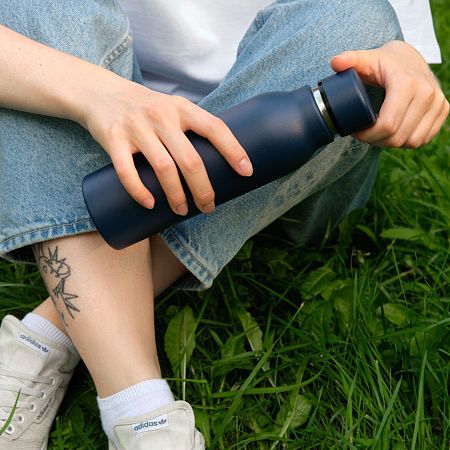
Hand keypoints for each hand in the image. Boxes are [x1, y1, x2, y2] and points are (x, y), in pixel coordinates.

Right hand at [81, 78, 252, 213]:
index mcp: (182, 108)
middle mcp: (161, 115)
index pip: (214, 128)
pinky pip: (127, 171)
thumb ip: (192, 128)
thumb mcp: (172, 108)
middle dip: (203, 189)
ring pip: (163, 168)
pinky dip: (139, 191)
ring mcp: (136, 127)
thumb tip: (219, 162)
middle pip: (190, 159)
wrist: (102, 94)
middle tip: (208, 206)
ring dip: (176, 196)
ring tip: (182, 211)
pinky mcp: (113, 138)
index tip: (246, 172)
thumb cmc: (147, 109)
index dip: (233, 150)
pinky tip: (150, 204)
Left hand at [330, 40, 448, 147]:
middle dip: (376, 141)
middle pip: (398, 136)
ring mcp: (439, 102)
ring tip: (377, 134)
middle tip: (364, 135)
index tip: (356, 132)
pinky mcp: (444, 110)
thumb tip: (335, 62)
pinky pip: (422, 139)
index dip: (368, 135)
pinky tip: (393, 133)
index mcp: (407, 83)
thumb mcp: (367, 59)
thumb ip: (350, 60)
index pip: (388, 125)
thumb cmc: (384, 62)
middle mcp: (428, 93)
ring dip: (391, 143)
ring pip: (411, 141)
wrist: (409, 57)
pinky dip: (406, 141)